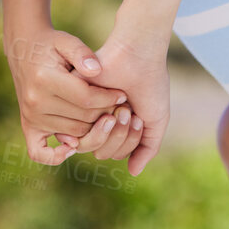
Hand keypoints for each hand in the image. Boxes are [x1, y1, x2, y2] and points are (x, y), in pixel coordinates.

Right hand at [2, 23, 128, 165]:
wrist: (24, 49)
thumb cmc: (51, 44)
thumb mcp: (67, 40)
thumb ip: (82, 53)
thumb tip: (97, 71)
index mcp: (44, 79)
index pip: (86, 98)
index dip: (109, 98)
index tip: (123, 95)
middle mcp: (35, 102)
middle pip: (83, 119)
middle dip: (105, 114)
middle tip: (120, 108)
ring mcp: (30, 116)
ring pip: (74, 134)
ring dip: (94, 129)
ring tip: (108, 118)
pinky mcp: (27, 125)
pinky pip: (39, 152)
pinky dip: (57, 156)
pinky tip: (74, 146)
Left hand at [92, 23, 171, 175]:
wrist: (138, 56)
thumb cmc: (150, 85)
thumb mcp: (156, 121)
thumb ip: (146, 148)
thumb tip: (131, 172)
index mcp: (116, 125)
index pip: (118, 152)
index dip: (131, 142)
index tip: (140, 119)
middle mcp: (99, 121)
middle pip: (104, 152)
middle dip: (122, 137)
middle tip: (131, 113)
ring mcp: (85, 113)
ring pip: (92, 146)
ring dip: (114, 131)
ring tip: (124, 109)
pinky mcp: (73, 104)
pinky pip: (78, 134)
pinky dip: (101, 125)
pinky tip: (113, 107)